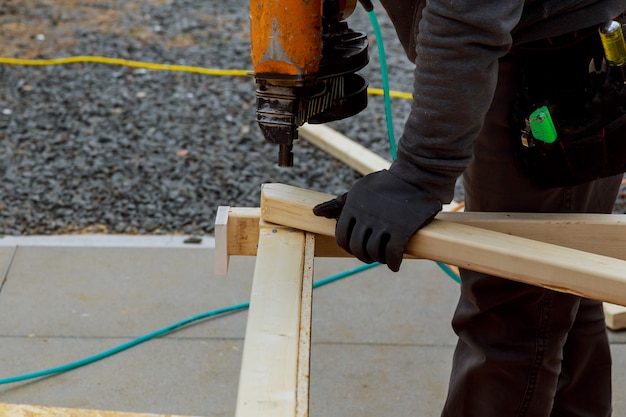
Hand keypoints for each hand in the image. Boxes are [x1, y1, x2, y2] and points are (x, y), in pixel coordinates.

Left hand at [313, 170, 440, 271]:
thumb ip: (339, 204)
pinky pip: (392, 254)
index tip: (358, 248)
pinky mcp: (402, 228)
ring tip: (383, 258)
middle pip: (357, 247)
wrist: (416, 177)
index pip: (342, 237)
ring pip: (373, 252)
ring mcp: (384, 222)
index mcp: (352, 206)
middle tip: (372, 256)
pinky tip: (394, 265)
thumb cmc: (386, 185)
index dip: (349, 247)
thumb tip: (316, 213)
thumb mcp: (359, 190)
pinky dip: (392, 263)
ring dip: (378, 259)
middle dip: (363, 256)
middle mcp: (365, 215)